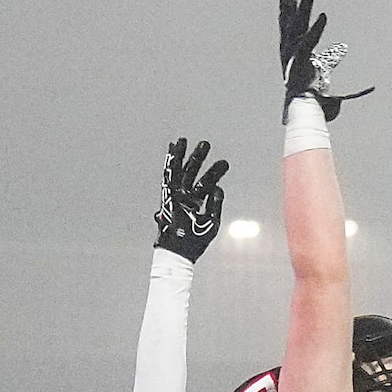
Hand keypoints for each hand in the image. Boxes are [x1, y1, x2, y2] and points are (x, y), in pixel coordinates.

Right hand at [154, 137, 226, 260]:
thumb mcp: (211, 222)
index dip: (214, 172)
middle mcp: (185, 196)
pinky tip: (172, 149)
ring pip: (179, 171)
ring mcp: (175, 195)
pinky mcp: (167, 195)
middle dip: (198, 158)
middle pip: (192, 172)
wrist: (179, 251)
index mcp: (196, 202)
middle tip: (205, 143)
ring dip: (182, 155)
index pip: (207, 183)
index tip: (223, 163)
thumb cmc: (194, 241)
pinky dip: (170, 162)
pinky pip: (168, 175)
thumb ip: (215, 204)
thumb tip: (218, 187)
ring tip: (184, 140)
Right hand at [278, 0, 372, 118]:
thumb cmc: (315, 99)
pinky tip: (323, 17)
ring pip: (297, 25)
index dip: (294, 5)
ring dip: (304, 7)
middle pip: (289, 17)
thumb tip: (354, 65)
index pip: (293, 22)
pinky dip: (316, 31)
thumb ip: (335, 63)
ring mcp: (293, 55)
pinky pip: (309, 43)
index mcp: (295, 50)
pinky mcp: (299, 63)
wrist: (306, 114)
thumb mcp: (327, 75)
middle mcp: (291, 49)